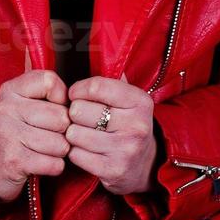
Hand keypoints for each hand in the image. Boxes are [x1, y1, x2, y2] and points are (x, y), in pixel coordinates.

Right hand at [0, 56, 70, 203]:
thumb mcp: (26, 103)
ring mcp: (7, 135)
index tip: (54, 108)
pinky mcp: (13, 161)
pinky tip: (42, 163)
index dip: (61, 98)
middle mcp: (5, 108)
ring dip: (60, 151)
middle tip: (51, 135)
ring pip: (61, 143)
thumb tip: (76, 92)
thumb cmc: (21, 132)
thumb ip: (47, 90)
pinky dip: (54, 167)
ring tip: (46, 150)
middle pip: (61, 116)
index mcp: (10, 89)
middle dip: (64, 131)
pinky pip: (55, 164)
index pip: (50, 81)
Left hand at [64, 75, 157, 194]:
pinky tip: (85, 150)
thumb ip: (112, 78)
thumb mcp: (128, 99)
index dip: (78, 90)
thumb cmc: (128, 124)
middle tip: (81, 118)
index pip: (95, 86)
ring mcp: (126, 149)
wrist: (146, 165)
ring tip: (82, 134)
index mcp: (140, 101)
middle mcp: (137, 125)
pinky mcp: (114, 170)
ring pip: (74, 134)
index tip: (76, 95)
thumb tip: (89, 48)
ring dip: (72, 134)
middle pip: (79, 110)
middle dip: (74, 114)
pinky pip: (76, 155)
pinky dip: (75, 152)